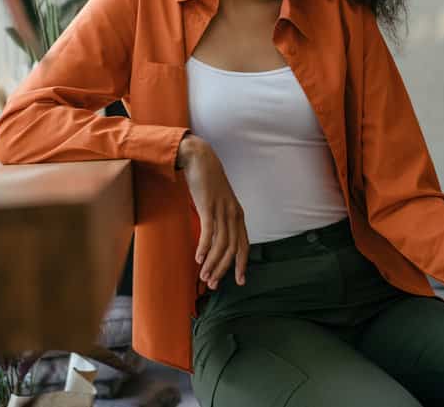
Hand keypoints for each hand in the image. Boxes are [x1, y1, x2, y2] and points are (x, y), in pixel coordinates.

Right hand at [176, 134, 248, 289]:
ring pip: (221, 244)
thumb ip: (219, 218)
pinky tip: (199, 259)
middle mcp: (233, 214)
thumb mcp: (218, 202)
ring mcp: (222, 210)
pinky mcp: (209, 206)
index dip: (241, 264)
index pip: (244, 245)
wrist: (199, 158)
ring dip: (212, 263)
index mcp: (237, 215)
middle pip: (233, 249)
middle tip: (212, 284)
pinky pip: (209, 232)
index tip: (238, 281)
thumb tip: (214, 237)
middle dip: (224, 269)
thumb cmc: (207, 182)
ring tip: (203, 276)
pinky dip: (205, 248)